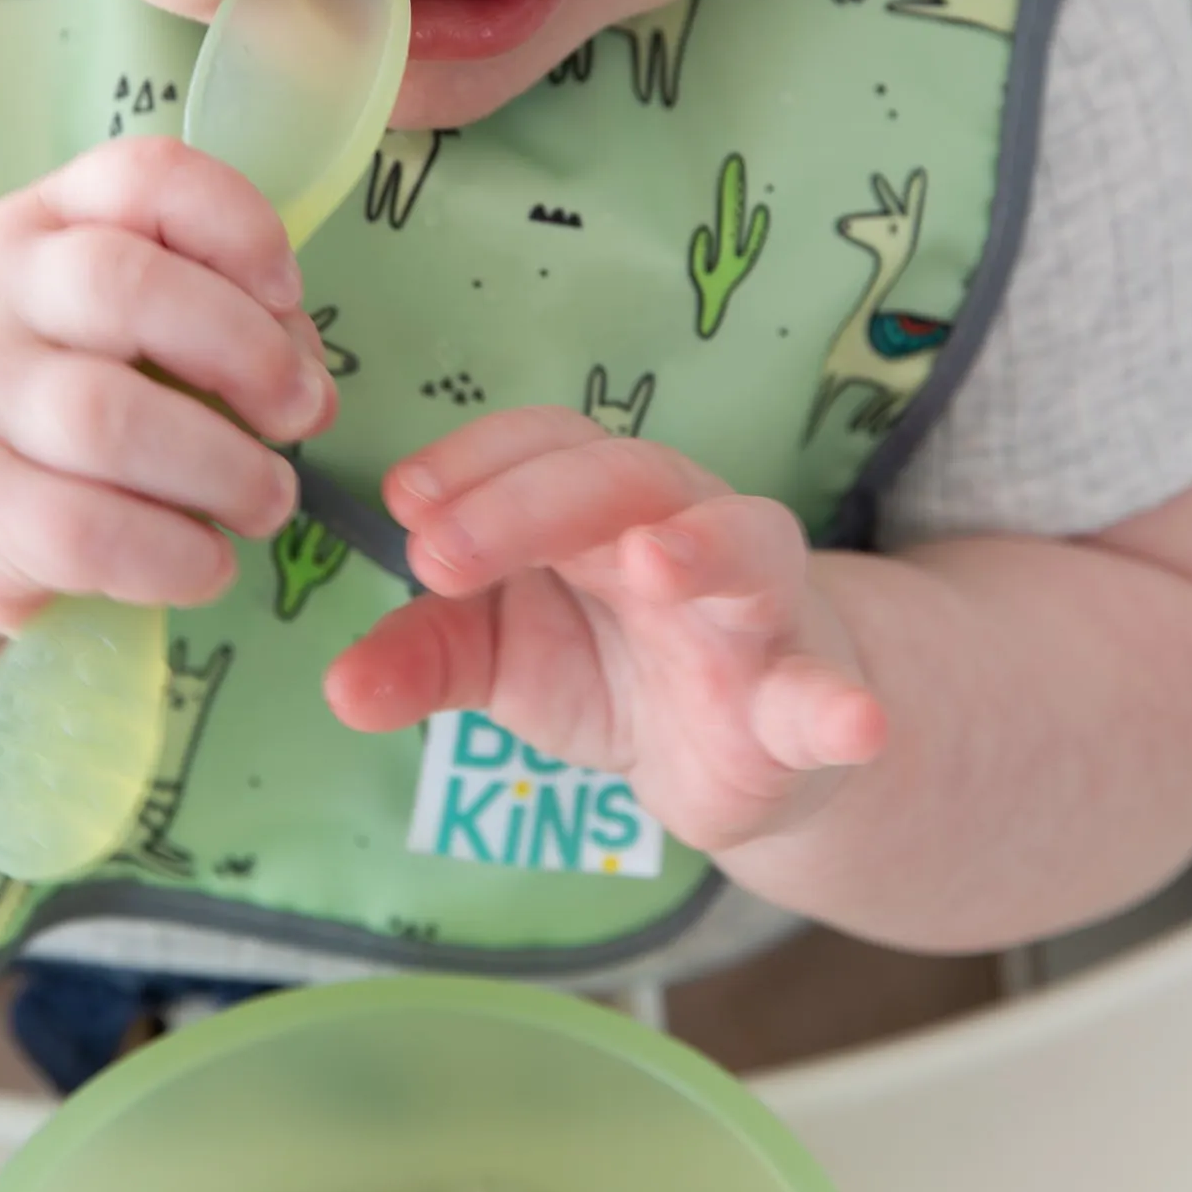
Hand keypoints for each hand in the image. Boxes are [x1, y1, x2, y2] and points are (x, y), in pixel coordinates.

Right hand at [0, 135, 334, 633]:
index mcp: (38, 225)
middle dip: (246, 351)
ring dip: (225, 470)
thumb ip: (209, 319)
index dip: (239, 224)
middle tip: (300, 412)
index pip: (144, 177)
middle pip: (128, 289)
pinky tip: (209, 561)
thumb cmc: (37, 393)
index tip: (290, 291)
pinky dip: (175, 554)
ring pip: (111, 420)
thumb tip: (309, 387)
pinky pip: (89, 532)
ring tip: (268, 499)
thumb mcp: (94, 322)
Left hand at [325, 408, 886, 853]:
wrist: (738, 747)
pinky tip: (854, 721)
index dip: (472, 462)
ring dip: (700, 545)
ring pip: (742, 542)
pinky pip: (827, 692)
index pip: (539, 444)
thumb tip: (338, 689)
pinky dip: (842, 707)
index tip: (402, 503)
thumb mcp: (502, 659)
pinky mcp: (798, 699)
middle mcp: (679, 525)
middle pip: (618, 474)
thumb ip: (425, 657)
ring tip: (650, 564)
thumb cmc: (612, 664)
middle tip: (439, 556)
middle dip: (527, 503)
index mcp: (596, 501)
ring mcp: (751, 607)